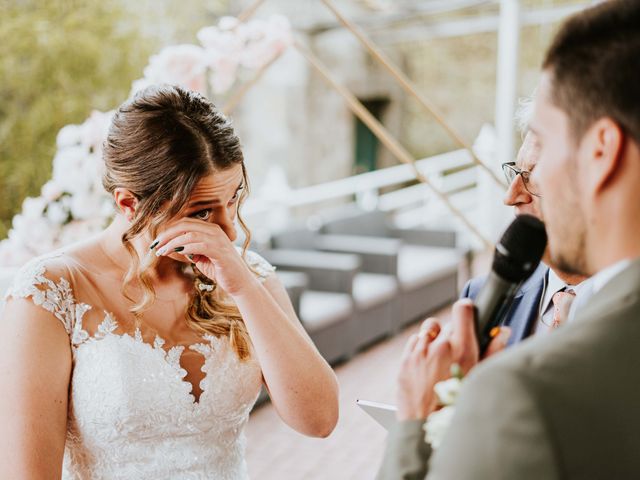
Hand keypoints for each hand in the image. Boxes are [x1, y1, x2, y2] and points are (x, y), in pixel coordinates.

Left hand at [151, 219, 258, 296]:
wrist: (240, 283)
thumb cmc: (220, 270)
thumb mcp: (201, 258)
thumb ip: (189, 250)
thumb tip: (171, 247)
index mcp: (211, 230)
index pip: (185, 223)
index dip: (169, 230)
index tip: (157, 241)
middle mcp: (215, 231)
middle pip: (185, 226)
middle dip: (167, 235)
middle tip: (155, 245)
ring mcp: (218, 240)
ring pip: (189, 234)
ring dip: (172, 243)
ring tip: (161, 251)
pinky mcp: (220, 251)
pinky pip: (199, 245)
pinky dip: (185, 248)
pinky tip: (176, 253)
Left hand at [395, 299, 510, 420]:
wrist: (428, 432)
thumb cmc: (459, 408)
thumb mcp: (481, 379)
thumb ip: (494, 352)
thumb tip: (502, 333)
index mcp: (461, 349)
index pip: (462, 310)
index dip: (466, 310)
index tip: (468, 312)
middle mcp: (438, 347)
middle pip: (447, 325)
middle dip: (453, 335)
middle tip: (458, 354)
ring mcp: (419, 353)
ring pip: (429, 331)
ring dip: (435, 339)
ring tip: (441, 360)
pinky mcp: (405, 361)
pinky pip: (414, 343)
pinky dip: (421, 349)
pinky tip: (427, 366)